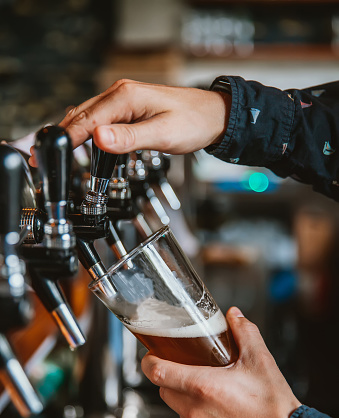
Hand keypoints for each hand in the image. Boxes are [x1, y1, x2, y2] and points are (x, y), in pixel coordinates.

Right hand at [28, 79, 229, 165]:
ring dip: (71, 133)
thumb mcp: (163, 134)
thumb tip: (99, 139)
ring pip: (88, 116)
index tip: (50, 155)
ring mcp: (124, 99)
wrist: (213, 116)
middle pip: (82, 115)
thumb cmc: (194, 123)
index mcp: (126, 97)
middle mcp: (121, 94)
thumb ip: (130, 138)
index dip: (67, 139)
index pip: (87, 120)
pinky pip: (99, 117)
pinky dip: (86, 130)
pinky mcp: (128, 108)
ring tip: (56, 151)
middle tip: (42, 156)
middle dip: (62, 136)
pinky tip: (80, 140)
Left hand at [141, 307, 300, 417]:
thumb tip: (234, 316)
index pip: (157, 372)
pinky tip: (216, 408)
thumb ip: (244, 332)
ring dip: (183, 395)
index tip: (151, 353)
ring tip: (206, 387)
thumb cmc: (273, 407)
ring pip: (176, 407)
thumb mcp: (260, 361)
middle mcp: (194, 411)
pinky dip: (195, 414)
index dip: (149, 360)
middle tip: (185, 366)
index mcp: (202, 386)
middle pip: (163, 388)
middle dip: (169, 376)